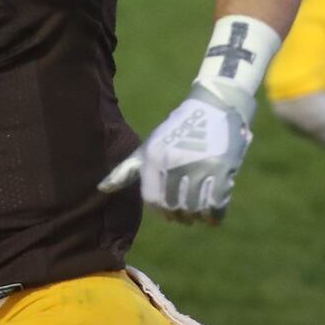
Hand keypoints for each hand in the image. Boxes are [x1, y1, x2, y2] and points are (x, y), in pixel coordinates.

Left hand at [98, 84, 252, 224]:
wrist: (214, 106)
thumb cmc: (177, 131)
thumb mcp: (149, 147)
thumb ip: (127, 170)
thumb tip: (102, 188)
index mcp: (154, 157)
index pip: (152, 199)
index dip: (160, 212)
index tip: (168, 214)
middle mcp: (173, 162)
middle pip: (174, 206)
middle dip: (180, 217)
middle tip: (186, 218)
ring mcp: (199, 165)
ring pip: (195, 208)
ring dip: (197, 218)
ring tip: (199, 216)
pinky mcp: (222, 168)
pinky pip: (216, 204)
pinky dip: (214, 216)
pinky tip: (213, 217)